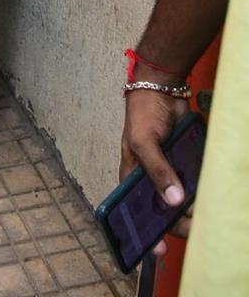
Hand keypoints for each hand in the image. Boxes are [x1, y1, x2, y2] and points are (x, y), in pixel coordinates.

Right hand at [120, 90, 189, 254]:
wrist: (163, 88)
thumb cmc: (143, 113)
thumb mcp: (143, 143)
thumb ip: (157, 171)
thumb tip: (174, 200)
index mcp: (132, 177)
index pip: (137, 212)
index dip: (147, 232)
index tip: (160, 250)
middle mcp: (150, 177)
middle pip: (163, 210)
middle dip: (177, 222)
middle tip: (192, 225)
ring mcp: (169, 171)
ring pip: (181, 199)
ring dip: (191, 208)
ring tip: (201, 210)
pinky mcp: (185, 162)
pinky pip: (194, 182)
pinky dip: (200, 190)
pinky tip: (206, 193)